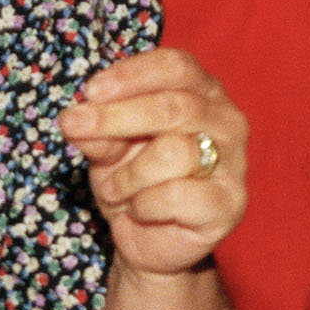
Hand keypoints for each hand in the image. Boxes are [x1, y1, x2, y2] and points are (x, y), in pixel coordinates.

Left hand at [61, 49, 251, 275]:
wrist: (150, 243)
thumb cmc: (134, 183)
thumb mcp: (108, 149)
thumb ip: (98, 131)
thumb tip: (75, 121)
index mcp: (203, 92)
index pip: (176, 66)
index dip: (131, 75)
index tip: (91, 91)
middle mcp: (227, 120)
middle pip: (173, 106)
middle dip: (116, 117)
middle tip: (74, 127)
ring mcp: (235, 162)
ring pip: (174, 152)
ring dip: (128, 174)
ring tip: (113, 190)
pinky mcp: (231, 203)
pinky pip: (178, 195)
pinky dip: (145, 204)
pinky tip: (138, 210)